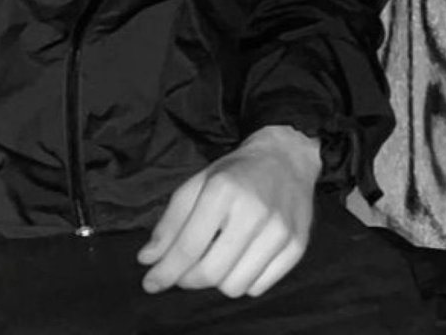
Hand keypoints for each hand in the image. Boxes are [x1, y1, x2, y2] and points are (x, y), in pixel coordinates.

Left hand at [137, 125, 320, 298]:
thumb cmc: (235, 172)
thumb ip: (171, 222)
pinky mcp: (297, 246)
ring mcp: (279, 231)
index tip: (150, 283)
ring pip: (235, 287)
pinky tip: (240, 258)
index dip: (166, 271)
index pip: (189, 247)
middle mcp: (254, 211)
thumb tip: (148, 259)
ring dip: (217, 280)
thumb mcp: (197, 184)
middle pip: (211, 273)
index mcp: (222, 190)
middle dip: (188, 279)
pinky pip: (259, 287)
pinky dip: (243, 280)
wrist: (285, 158)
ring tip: (215, 257)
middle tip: (182, 271)